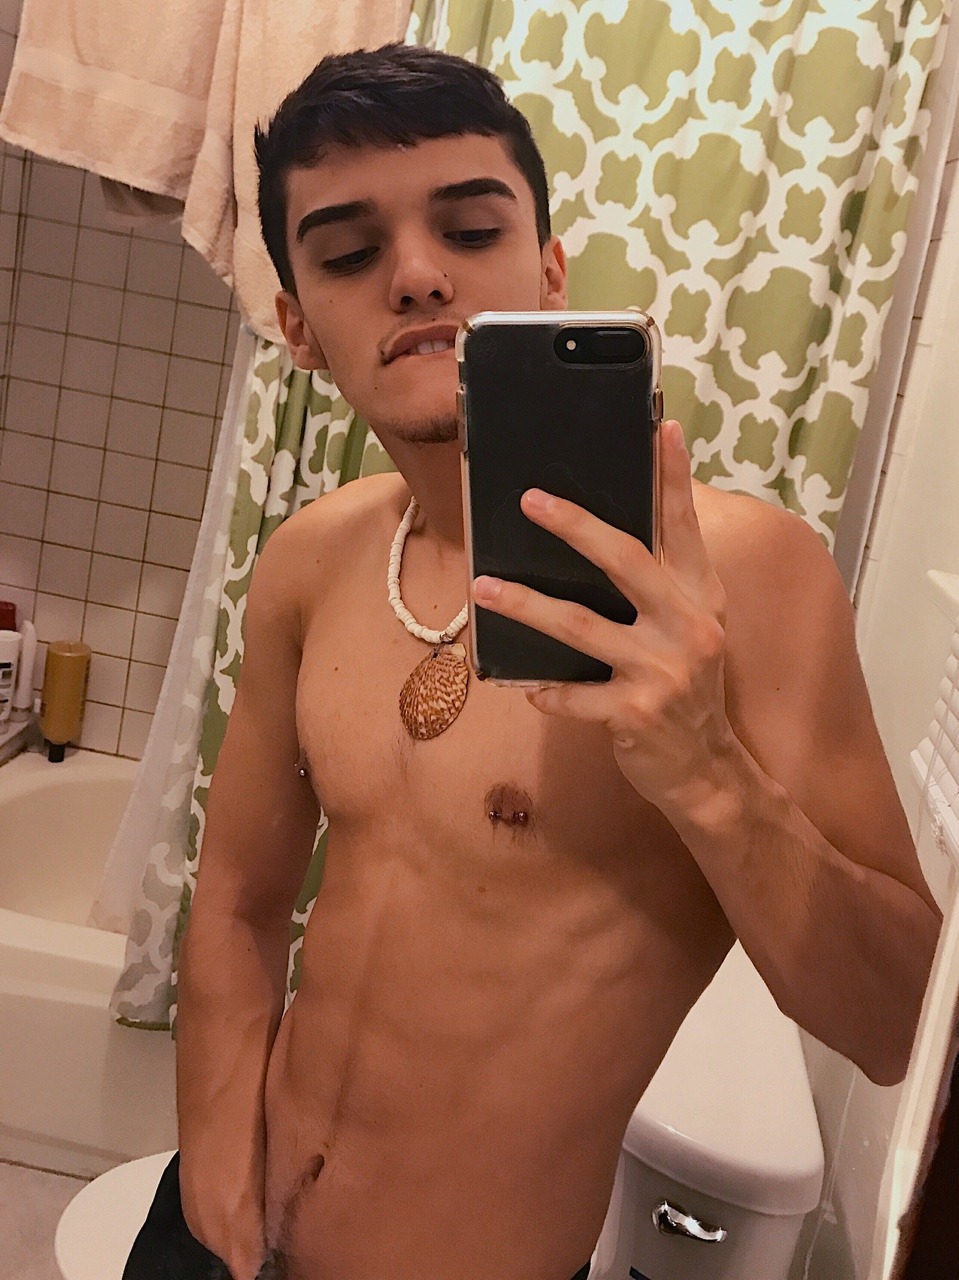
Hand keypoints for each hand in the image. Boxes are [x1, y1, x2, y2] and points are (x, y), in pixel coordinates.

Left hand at [471, 420, 734, 816]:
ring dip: (525, 605)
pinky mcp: (636, 713)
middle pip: (627, 562)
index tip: (662, 428)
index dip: (675, 478)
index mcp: (701, 597)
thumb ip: (662, 584)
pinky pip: (573, 694)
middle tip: (529, 500)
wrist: (705, 769)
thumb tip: (607, 535)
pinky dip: (546, 689)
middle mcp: (689, 627)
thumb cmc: (685, 688)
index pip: (685, 528)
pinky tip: (522, 683)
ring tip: (482, 586)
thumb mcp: (689, 630)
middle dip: (576, 527)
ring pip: (581, 626)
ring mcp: (663, 671)